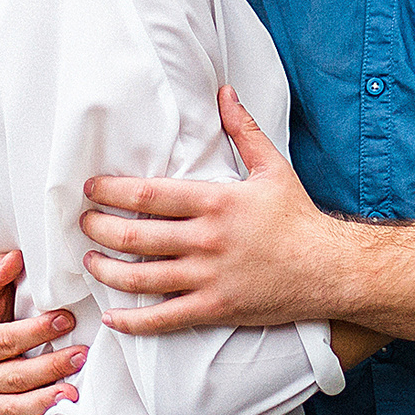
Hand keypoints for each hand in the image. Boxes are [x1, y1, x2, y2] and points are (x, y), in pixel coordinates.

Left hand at [80, 87, 351, 334]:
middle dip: (99, 230)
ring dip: (107, 271)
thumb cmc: (299, 218)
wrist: (330, 269)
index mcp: (216, 201)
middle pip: (134, 237)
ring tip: (90, 263)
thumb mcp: (273, 168)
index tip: (90, 189)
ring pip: (141, 279)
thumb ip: (243, 130)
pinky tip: (112, 317)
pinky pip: (164, 319)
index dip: (111, 192)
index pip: (148, 196)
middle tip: (84, 224)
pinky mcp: (215, 308)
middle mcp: (207, 240)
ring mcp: (209, 277)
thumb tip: (225, 92)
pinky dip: (132, 321)